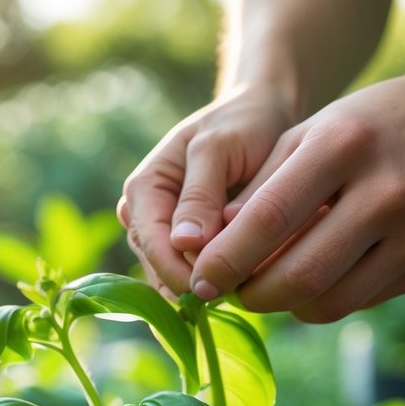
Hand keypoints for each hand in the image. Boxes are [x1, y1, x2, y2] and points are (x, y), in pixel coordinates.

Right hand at [117, 87, 296, 296]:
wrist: (261, 116)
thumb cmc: (241, 124)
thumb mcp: (220, 149)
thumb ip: (200, 195)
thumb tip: (183, 243)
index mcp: (144, 188)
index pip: (152, 245)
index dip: (180, 273)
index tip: (217, 289)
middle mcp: (143, 213)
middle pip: (159, 267)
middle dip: (193, 281)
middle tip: (239, 289)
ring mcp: (161, 231)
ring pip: (172, 277)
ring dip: (204, 284)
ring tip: (243, 283)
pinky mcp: (183, 244)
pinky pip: (190, 274)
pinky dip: (213, 279)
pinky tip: (241, 280)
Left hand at [188, 69, 404, 320]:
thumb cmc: (369, 127)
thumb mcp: (312, 131)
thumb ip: (261, 187)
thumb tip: (211, 246)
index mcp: (344, 145)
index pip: (270, 219)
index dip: (227, 259)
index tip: (200, 280)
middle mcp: (386, 191)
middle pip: (300, 274)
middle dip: (253, 295)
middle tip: (230, 294)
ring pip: (329, 301)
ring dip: (285, 306)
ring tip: (266, 289)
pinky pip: (359, 301)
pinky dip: (322, 300)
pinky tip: (311, 281)